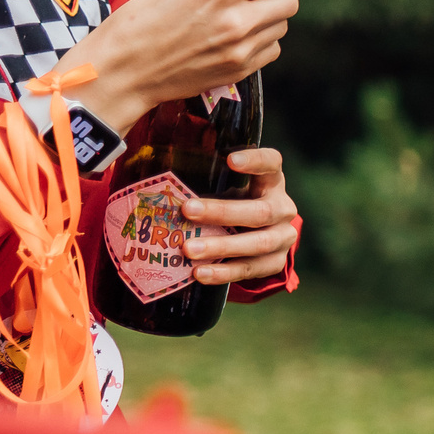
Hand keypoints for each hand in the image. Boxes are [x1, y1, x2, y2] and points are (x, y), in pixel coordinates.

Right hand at [50, 0, 298, 132]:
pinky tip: (237, 37)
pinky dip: (261, 41)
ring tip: (242, 15)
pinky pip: (270, 50)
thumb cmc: (137, 24)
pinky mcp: (240, 71)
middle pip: (290, 2)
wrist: (122, 72)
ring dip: (268, 18)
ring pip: (281, 28)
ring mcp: (242, 50)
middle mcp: (238, 21)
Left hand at [179, 148, 299, 283]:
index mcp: (271, 181)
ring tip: (188, 250)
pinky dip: (225, 272)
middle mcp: (283, 208)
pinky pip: (251, 269)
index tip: (230, 160)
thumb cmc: (234, 203)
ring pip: (259, 243)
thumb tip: (150, 175)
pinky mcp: (276, 262)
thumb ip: (206, 180)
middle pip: (261, 211)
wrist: (261, 236)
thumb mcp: (229, 187)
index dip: (255, 161)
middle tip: (188, 211)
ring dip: (221, 246)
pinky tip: (200, 273)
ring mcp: (283, 237)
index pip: (272, 163)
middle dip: (222, 212)